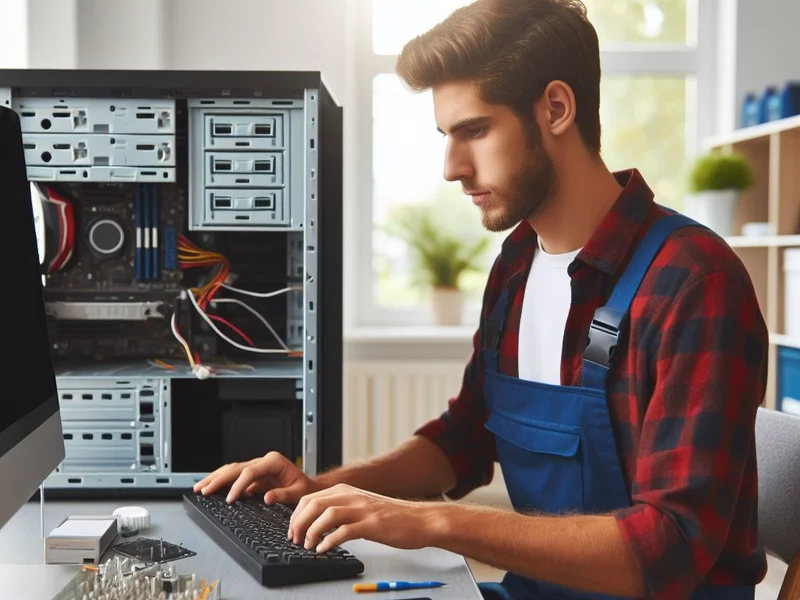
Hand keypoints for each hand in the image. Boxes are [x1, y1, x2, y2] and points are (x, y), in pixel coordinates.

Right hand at [192, 451, 321, 504]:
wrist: (309, 487)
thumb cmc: (305, 489)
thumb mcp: (299, 493)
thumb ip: (283, 495)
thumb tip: (267, 497)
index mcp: (274, 462)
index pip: (250, 471)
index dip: (238, 485)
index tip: (230, 499)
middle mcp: (264, 461)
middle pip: (236, 468)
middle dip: (218, 479)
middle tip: (203, 490)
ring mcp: (257, 467)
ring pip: (231, 470)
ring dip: (215, 479)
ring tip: (200, 488)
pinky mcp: (254, 475)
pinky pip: (234, 477)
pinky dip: (221, 482)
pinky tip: (210, 487)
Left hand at [287, 483, 443, 553]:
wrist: (420, 519)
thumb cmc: (392, 517)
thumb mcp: (363, 506)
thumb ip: (343, 510)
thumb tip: (319, 523)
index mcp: (347, 492)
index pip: (311, 498)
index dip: (297, 515)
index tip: (293, 530)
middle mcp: (352, 497)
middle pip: (314, 504)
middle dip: (299, 523)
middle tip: (295, 539)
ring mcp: (362, 510)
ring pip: (326, 515)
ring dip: (312, 532)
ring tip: (308, 545)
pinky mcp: (372, 525)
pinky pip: (344, 531)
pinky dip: (329, 541)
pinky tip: (325, 549)